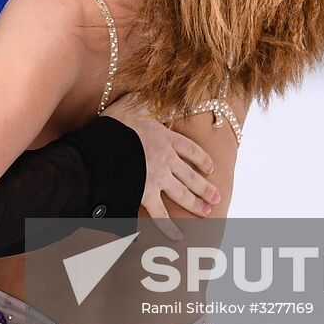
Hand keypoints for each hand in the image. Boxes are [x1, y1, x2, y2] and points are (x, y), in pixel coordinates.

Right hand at [104, 93, 218, 240]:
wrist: (107, 144)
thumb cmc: (115, 123)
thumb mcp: (131, 103)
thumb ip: (141, 98)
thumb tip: (146, 86)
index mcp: (165, 137)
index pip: (190, 150)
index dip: (201, 159)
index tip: (210, 168)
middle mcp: (166, 159)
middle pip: (191, 175)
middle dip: (205, 187)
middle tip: (217, 196)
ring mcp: (158, 178)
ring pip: (183, 194)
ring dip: (196, 204)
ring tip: (208, 212)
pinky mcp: (146, 193)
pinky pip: (160, 214)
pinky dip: (169, 228)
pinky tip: (179, 237)